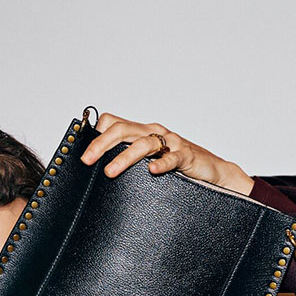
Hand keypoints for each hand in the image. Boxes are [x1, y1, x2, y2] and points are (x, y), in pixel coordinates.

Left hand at [80, 112, 253, 196]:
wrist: (212, 171)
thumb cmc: (177, 167)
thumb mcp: (148, 161)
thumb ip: (129, 159)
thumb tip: (99, 168)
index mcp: (142, 132)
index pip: (114, 123)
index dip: (97, 134)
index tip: (82, 152)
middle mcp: (154, 133)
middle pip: (123, 130)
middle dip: (102, 144)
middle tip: (88, 161)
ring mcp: (171, 142)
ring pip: (144, 143)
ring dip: (125, 156)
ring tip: (110, 171)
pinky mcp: (187, 155)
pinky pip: (173, 158)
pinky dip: (162, 163)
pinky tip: (152, 171)